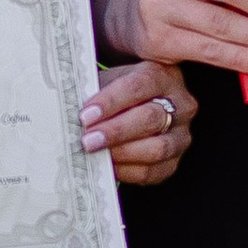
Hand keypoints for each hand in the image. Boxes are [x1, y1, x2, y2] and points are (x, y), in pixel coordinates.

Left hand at [80, 54, 194, 186]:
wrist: (138, 105)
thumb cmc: (119, 93)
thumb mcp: (109, 81)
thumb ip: (93, 90)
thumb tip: (67, 107)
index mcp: (161, 76)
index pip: (139, 86)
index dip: (111, 102)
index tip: (86, 115)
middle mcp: (180, 105)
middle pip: (150, 118)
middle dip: (115, 131)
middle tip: (87, 139)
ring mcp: (181, 135)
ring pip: (156, 148)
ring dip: (121, 153)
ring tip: (95, 153)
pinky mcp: (174, 162)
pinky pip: (153, 172)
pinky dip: (127, 171)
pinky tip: (107, 165)